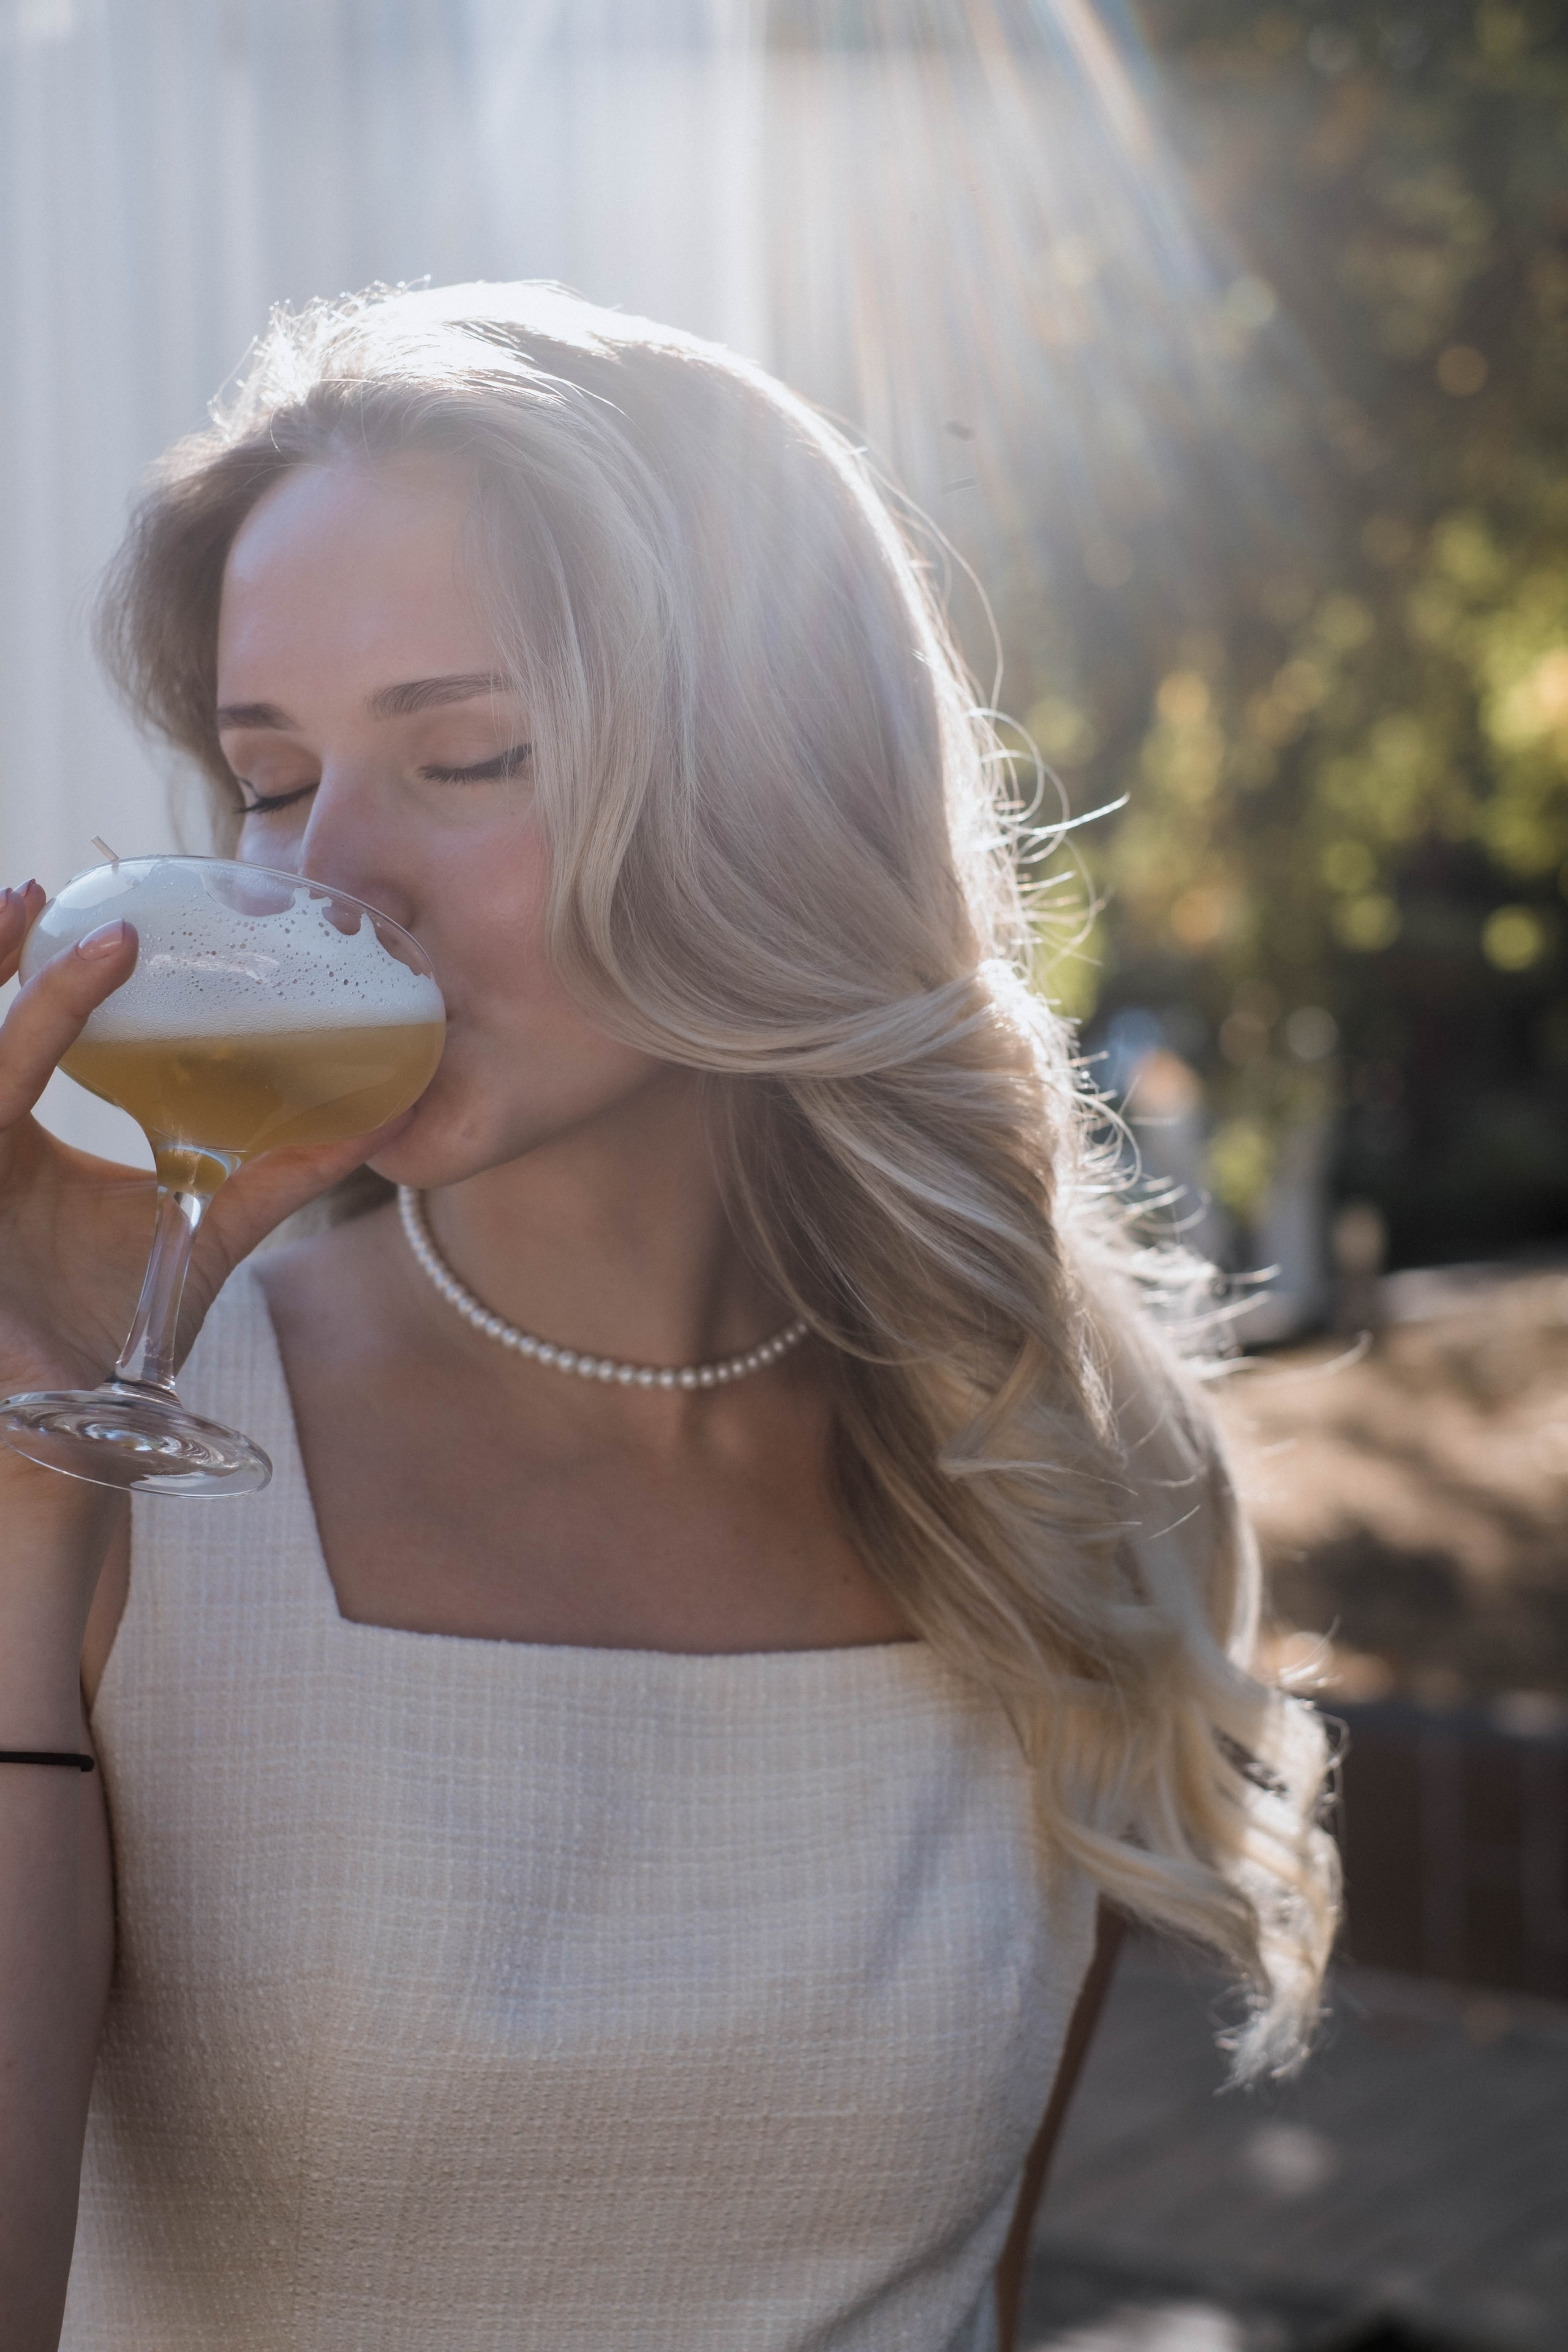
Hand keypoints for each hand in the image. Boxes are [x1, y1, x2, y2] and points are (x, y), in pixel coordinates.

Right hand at [0, 879, 406, 1408]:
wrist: (80, 1430)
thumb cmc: (118, 1335)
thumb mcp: (203, 1235)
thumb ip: (273, 1175)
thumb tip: (374, 1120)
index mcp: (13, 1139)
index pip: (14, 1034)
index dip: (34, 974)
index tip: (78, 909)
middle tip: (34, 891)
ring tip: (23, 916)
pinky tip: (10, 1031)